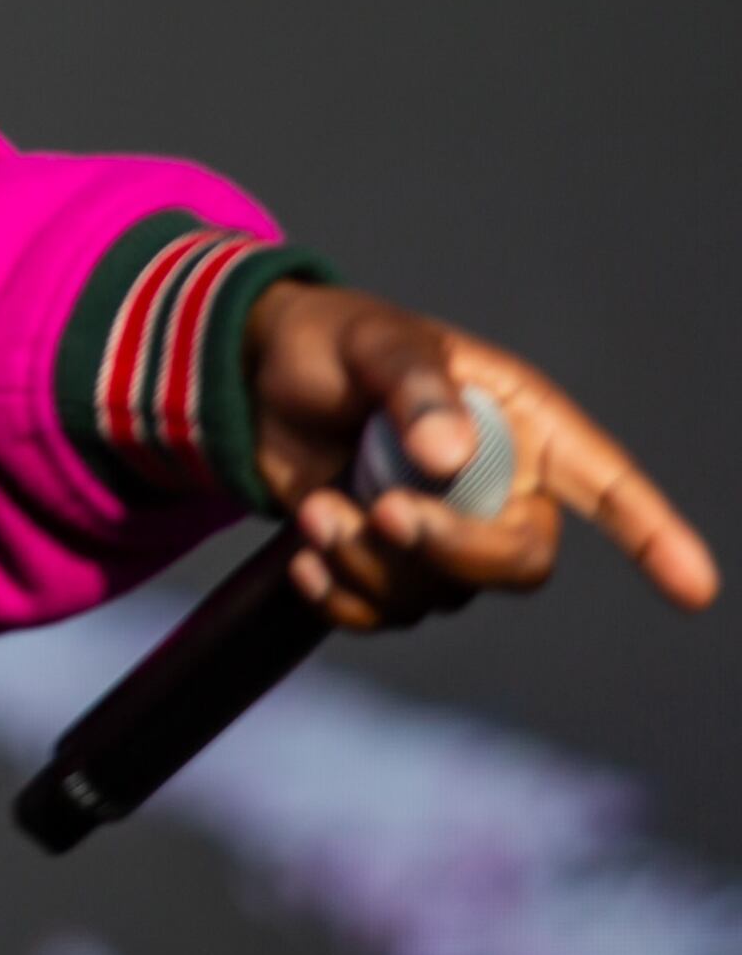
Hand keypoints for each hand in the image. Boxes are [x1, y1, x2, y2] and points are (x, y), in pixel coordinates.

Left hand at [244, 279, 717, 630]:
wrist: (258, 377)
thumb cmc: (335, 344)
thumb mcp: (374, 341)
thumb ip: (415, 387)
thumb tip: (450, 453)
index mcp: (524, 424)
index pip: (607, 485)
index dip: (653, 534)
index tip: (695, 587)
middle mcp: (500, 488)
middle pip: (519, 560)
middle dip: (454, 548)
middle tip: (384, 512)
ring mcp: (446, 533)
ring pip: (443, 592)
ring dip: (371, 562)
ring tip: (317, 507)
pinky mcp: (390, 565)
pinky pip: (386, 613)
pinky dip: (341, 597)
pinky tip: (304, 557)